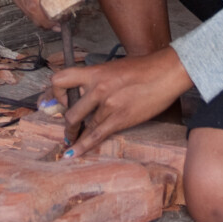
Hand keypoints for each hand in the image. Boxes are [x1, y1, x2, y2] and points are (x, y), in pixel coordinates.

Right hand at [14, 0, 93, 31]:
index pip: (34, 3)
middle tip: (59, 25)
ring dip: (40, 20)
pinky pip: (25, 9)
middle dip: (44, 22)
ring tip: (55, 22)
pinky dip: (36, 16)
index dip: (43, 18)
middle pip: (30, 9)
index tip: (56, 23)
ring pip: (27, 11)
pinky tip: (47, 17)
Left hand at [55, 47, 191, 156]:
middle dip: (66, 123)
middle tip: (68, 127)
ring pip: (82, 125)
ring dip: (74, 135)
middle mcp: (97, 89)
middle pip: (70, 111)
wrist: (166, 72)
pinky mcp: (119, 119)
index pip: (60, 79)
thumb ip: (97, 80)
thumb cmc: (143, 68)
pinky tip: (73, 153)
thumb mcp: (113, 68)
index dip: (55, 93)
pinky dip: (82, 146)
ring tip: (71, 140)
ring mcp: (108, 105)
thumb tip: (85, 93)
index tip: (61, 101)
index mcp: (95, 73)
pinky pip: (95, 136)